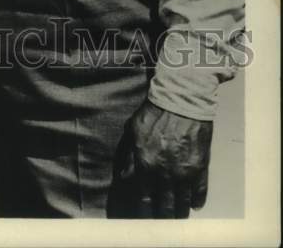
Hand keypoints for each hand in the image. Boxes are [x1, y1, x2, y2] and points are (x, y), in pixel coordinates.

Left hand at [122, 100, 212, 217]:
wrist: (182, 101)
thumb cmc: (154, 113)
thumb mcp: (133, 131)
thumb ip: (128, 156)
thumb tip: (124, 177)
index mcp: (146, 164)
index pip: (144, 199)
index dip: (143, 213)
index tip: (143, 220)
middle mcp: (166, 173)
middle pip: (165, 207)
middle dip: (162, 219)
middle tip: (161, 224)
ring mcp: (185, 173)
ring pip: (182, 204)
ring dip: (179, 214)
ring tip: (176, 219)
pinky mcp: (201, 168)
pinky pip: (200, 194)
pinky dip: (196, 202)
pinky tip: (192, 205)